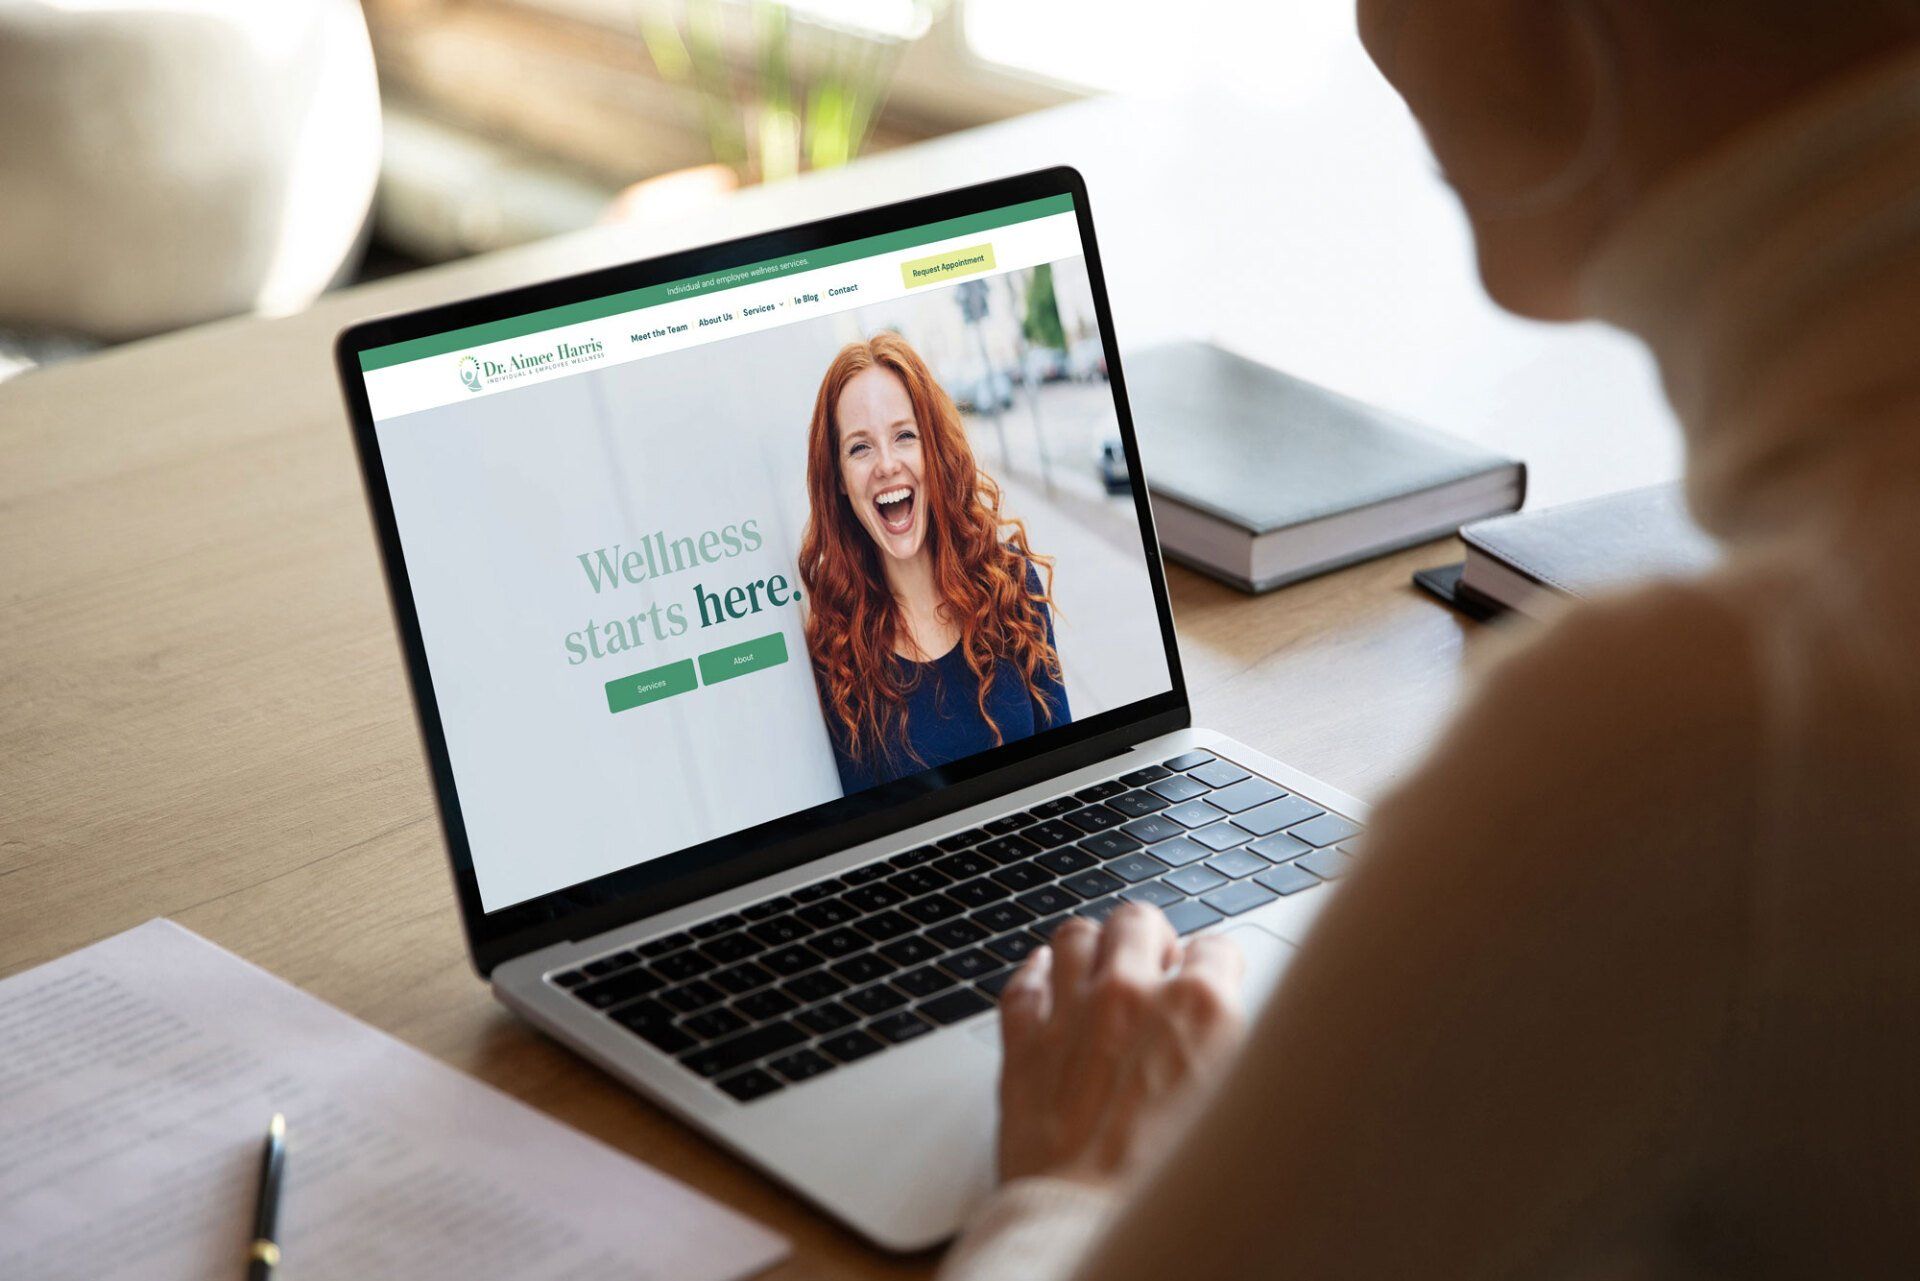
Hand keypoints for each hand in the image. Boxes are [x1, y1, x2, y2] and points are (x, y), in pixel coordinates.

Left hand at [996, 904, 1247, 1190]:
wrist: (1092, 1234)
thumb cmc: (1175, 1194)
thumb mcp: (1243, 1112)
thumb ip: (1238, 1055)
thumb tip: (1239, 1038)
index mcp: (1201, 1010)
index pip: (1216, 947)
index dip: (1216, 969)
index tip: (1212, 984)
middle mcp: (1132, 995)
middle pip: (1138, 920)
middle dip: (1149, 939)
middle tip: (1154, 969)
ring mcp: (1071, 1015)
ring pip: (1074, 936)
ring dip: (1090, 949)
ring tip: (1099, 971)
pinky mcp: (1022, 1045)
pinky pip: (1022, 983)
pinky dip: (1034, 978)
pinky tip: (1044, 985)